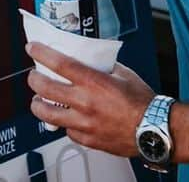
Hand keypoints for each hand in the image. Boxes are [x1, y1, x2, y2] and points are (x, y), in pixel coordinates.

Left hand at [27, 42, 154, 158]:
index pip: (58, 63)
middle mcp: (85, 103)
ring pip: (48, 114)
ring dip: (38, 104)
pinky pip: (67, 131)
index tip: (32, 48)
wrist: (155, 131)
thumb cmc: (144, 103)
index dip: (41, 53)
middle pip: (45, 88)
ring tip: (38, 100)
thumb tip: (92, 59)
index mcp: (93, 82)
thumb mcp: (123, 73)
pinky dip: (63, 124)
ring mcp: (84, 123)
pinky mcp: (88, 140)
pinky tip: (66, 119)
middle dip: (33, 79)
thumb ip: (103, 65)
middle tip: (33, 76)